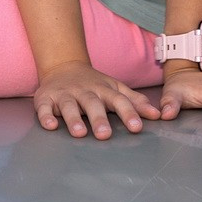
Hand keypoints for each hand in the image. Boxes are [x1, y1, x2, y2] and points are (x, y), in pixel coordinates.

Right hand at [33, 61, 161, 139]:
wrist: (63, 65)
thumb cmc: (93, 84)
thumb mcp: (115, 88)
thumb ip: (135, 101)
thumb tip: (158, 115)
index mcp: (103, 90)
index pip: (118, 101)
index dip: (128, 113)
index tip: (137, 127)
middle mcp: (85, 91)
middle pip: (92, 104)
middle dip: (98, 119)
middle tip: (105, 135)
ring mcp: (64, 94)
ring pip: (69, 105)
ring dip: (73, 119)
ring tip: (79, 133)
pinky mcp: (46, 98)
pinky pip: (44, 107)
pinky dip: (46, 115)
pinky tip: (50, 126)